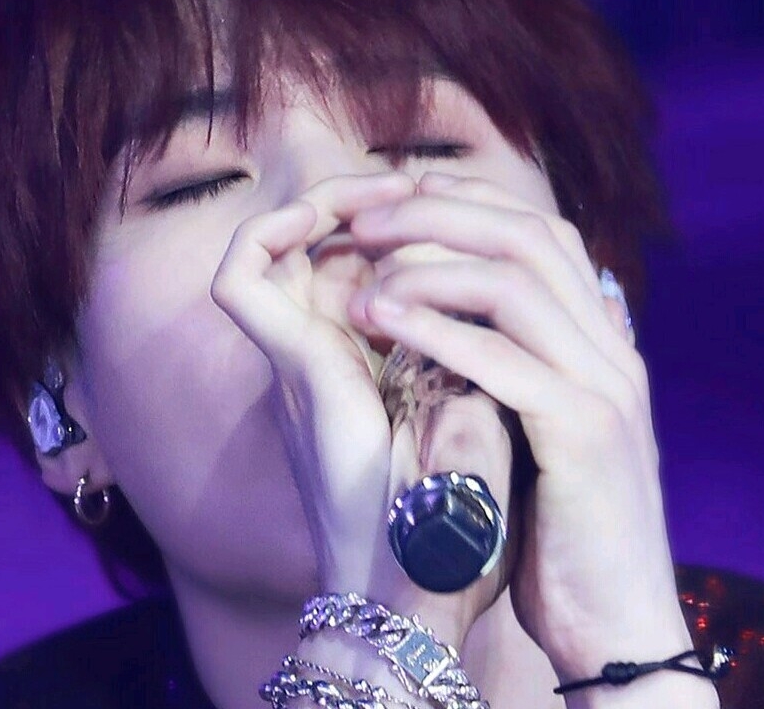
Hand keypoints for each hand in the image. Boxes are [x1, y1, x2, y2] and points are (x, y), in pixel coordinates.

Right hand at [210, 170, 512, 644]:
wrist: (425, 581)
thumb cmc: (460, 509)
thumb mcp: (475, 414)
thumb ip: (475, 359)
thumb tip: (521, 301)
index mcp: (363, 365)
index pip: (353, 268)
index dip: (387, 224)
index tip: (438, 201)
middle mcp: (321, 353)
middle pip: (310, 247)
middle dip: (354, 201)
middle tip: (403, 181)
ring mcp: (296, 356)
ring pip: (263, 248)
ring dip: (314, 207)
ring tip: (373, 187)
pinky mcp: (288, 363)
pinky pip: (242, 278)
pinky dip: (268, 235)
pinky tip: (342, 219)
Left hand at [346, 172, 694, 678]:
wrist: (622, 628)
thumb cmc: (567, 535)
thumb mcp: (549, 436)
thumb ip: (527, 372)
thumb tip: (472, 324)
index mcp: (604, 345)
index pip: (542, 233)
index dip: (467, 202)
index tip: (395, 202)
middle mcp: (613, 352)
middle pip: (528, 235)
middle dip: (438, 213)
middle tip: (363, 218)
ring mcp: (605, 389)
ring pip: (516, 282)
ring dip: (428, 265)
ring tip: (360, 272)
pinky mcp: (584, 436)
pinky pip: (502, 358)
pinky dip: (436, 330)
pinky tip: (380, 321)